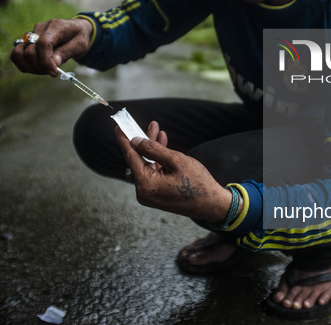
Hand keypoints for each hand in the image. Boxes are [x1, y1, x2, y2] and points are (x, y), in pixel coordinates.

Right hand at [10, 18, 92, 76]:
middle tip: (52, 72)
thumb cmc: (78, 38)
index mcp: (56, 26)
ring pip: (18, 53)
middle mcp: (40, 28)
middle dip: (40, 67)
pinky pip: (16, 55)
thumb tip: (53, 63)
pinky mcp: (26, 41)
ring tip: (45, 70)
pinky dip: (25, 65)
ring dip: (30, 67)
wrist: (74, 31)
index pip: (44, 43)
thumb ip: (66, 52)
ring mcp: (31, 34)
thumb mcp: (80, 45)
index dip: (46, 61)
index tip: (54, 73)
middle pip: (30, 51)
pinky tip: (38, 68)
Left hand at [115, 121, 231, 222]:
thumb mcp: (177, 161)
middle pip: (138, 160)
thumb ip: (154, 150)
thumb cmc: (198, 184)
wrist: (212, 204)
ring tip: (158, 130)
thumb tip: (136, 142)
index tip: (118, 127)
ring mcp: (150, 194)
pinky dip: (157, 159)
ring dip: (152, 149)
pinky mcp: (157, 194)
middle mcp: (144, 192)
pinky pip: (153, 172)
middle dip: (144, 141)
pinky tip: (162, 144)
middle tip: (147, 125)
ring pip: (146, 165)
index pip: (130, 157)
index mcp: (146, 184)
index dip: (124, 140)